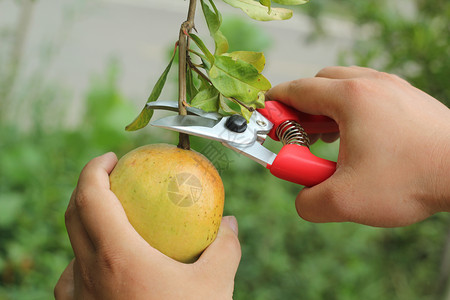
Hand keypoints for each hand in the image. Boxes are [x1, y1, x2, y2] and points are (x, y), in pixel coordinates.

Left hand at [54, 153, 240, 299]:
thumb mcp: (216, 285)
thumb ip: (225, 247)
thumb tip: (231, 223)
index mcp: (115, 256)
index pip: (89, 196)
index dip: (94, 168)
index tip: (111, 157)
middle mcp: (87, 273)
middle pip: (74, 215)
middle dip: (89, 187)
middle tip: (113, 176)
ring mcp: (78, 297)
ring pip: (72, 248)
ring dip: (88, 224)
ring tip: (115, 220)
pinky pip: (75, 278)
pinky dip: (89, 259)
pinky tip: (111, 266)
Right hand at [266, 66, 449, 226]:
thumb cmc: (411, 180)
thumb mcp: (346, 201)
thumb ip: (308, 202)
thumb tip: (303, 200)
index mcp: (350, 98)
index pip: (297, 89)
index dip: (276, 104)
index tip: (267, 120)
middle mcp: (371, 84)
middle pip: (320, 83)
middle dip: (301, 106)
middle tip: (298, 134)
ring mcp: (394, 88)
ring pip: (345, 86)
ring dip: (326, 109)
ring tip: (326, 138)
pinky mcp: (409, 99)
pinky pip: (368, 95)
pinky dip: (352, 112)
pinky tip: (357, 140)